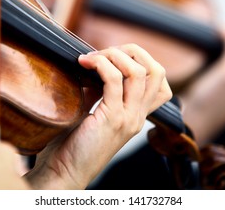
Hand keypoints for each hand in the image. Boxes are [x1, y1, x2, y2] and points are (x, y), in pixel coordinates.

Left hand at [24, 44, 171, 188]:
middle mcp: (139, 116)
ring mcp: (129, 118)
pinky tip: (85, 64)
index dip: (142, 60)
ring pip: (138, 72)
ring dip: (114, 55)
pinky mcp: (113, 119)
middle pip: (156, 70)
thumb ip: (101, 91)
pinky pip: (114, 80)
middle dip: (132, 51)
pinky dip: (100, 64)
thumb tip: (96, 65)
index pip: (160, 82)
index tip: (115, 57)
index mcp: (137, 115)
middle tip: (105, 52)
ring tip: (93, 57)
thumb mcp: (94, 113)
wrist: (64, 173)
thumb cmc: (74, 145)